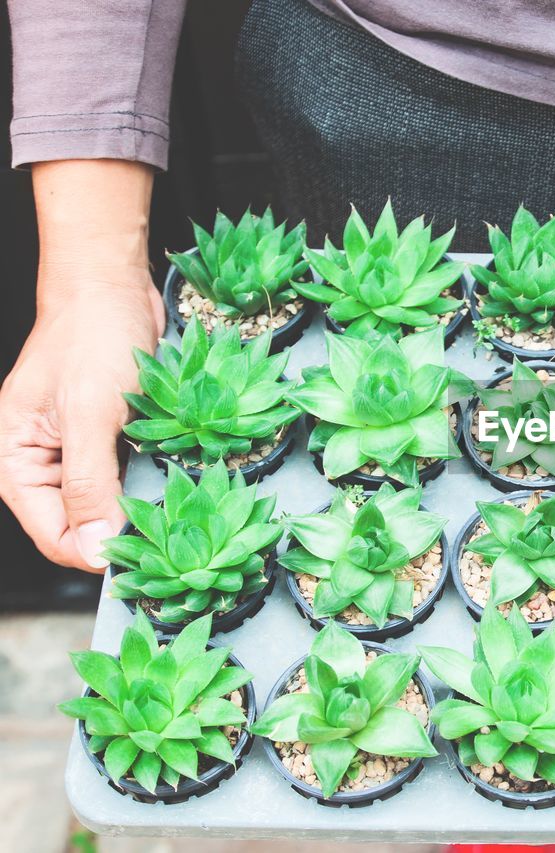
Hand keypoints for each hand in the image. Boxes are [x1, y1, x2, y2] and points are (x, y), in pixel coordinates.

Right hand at [0, 159, 162, 571]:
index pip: (53, 535)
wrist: (112, 288)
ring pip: (107, 505)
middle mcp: (41, 464)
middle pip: (81, 526)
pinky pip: (127, 478)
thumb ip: (90, 482)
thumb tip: (98, 544)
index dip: (94, 552)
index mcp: (15, 462)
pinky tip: (175, 484)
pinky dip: (149, 484)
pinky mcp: (107, 439)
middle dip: (120, 533)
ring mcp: (75, 453)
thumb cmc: (93, 339)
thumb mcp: (90, 414)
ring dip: (139, 510)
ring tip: (176, 512)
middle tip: (169, 538)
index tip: (141, 560)